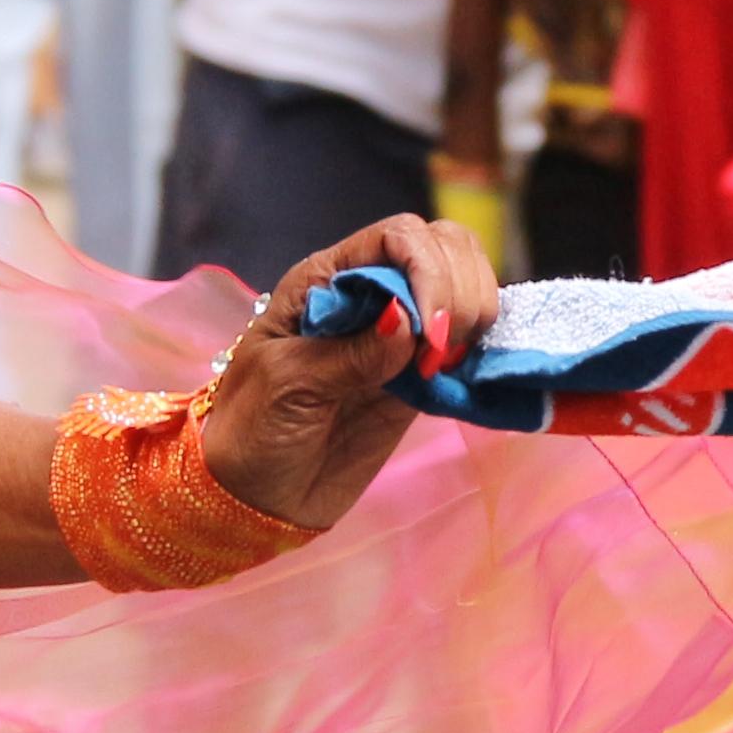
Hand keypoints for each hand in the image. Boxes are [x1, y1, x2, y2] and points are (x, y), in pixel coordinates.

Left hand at [200, 211, 503, 530]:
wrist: (257, 496)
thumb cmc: (252, 430)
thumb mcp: (286, 384)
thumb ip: (349, 353)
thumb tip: (407, 321)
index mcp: (326, 279)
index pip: (398, 236)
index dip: (427, 268)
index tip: (429, 330)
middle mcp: (368, 294)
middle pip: (443, 248)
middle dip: (459, 289)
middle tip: (442, 353)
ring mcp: (398, 335)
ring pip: (464, 288)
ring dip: (474, 317)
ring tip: (447, 367)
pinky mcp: (419, 376)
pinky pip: (466, 346)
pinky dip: (480, 354)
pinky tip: (463, 379)